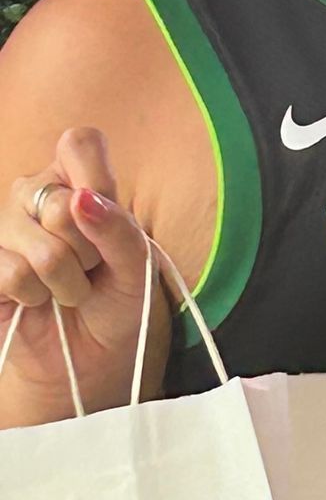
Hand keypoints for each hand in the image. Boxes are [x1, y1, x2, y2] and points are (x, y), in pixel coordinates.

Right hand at [0, 129, 156, 418]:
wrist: (94, 357)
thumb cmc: (120, 302)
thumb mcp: (138, 265)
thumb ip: (118, 228)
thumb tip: (82, 199)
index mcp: (75, 179)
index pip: (79, 143)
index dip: (98, 182)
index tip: (107, 221)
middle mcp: (33, 194)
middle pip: (60, 202)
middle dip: (90, 250)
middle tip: (93, 269)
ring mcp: (4, 227)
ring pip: (39, 246)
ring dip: (67, 281)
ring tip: (70, 289)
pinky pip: (13, 273)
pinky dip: (39, 297)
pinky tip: (41, 300)